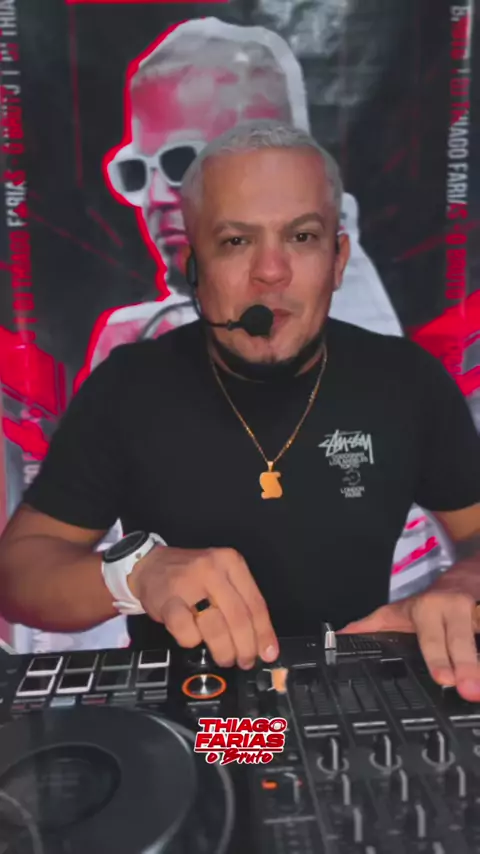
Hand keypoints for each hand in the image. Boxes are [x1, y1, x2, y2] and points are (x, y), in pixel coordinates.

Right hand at [130, 545, 278, 669]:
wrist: (150, 565)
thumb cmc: (191, 576)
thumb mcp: (221, 576)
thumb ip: (240, 601)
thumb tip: (261, 642)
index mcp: (231, 562)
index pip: (255, 603)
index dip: (264, 633)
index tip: (268, 653)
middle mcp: (212, 569)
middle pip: (238, 617)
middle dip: (245, 646)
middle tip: (245, 661)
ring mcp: (188, 584)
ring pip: (216, 627)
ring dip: (224, 650)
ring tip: (225, 658)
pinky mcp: (168, 601)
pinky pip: (187, 631)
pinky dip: (193, 642)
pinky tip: (194, 640)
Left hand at [338, 590, 479, 701]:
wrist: (465, 576)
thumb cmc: (429, 603)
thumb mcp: (398, 613)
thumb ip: (371, 627)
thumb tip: (339, 638)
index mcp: (428, 611)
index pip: (432, 638)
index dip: (438, 658)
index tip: (444, 679)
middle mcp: (454, 610)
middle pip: (462, 641)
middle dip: (468, 667)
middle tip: (470, 691)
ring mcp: (477, 612)